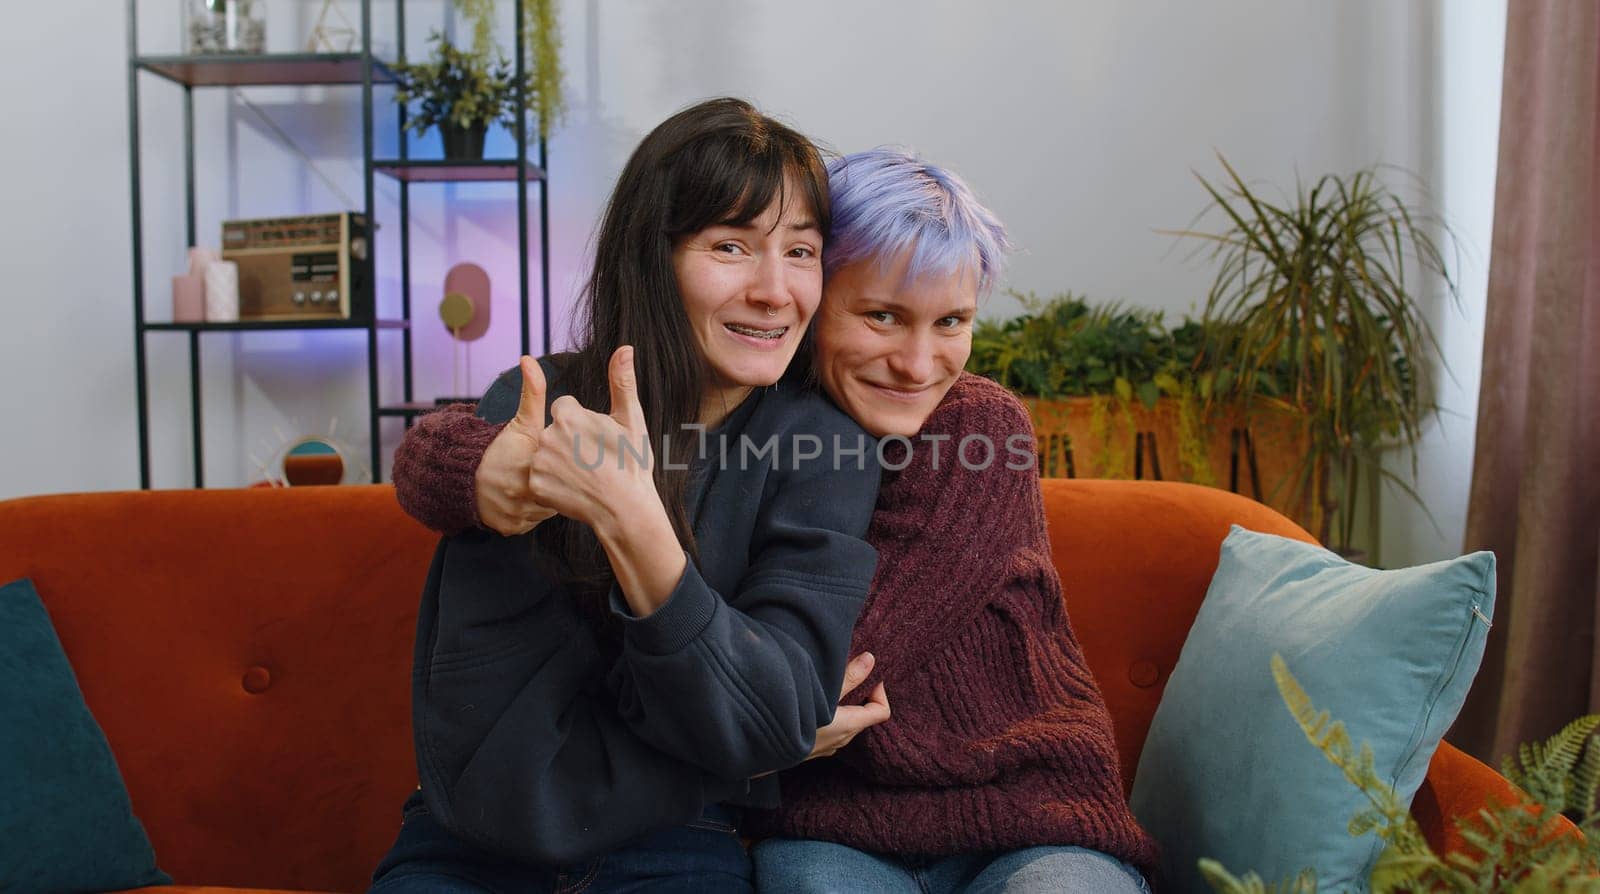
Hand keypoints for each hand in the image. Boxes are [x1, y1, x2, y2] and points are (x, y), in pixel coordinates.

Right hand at [474, 356, 558, 535]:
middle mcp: (522, 490)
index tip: (568, 462)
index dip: (567, 466)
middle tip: (559, 476)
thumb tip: (528, 359)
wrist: (465, 478)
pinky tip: (529, 501)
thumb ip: (532, 393)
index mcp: (530, 463)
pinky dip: (534, 514)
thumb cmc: (500, 448)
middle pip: (560, 492)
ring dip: (550, 501)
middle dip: (561, 485)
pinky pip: (535, 523)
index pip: (565, 471)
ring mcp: (516, 512)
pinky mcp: (511, 528)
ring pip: (550, 509)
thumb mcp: (520, 422)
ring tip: (544, 487)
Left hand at [528, 346, 657, 533]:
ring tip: (584, 475)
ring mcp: (539, 463)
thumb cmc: (632, 463)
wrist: (625, 509)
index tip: (598, 441)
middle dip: (569, 442)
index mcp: (568, 415)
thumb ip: (622, 382)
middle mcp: (548, 436)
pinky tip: (572, 489)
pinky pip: (540, 478)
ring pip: (546, 453)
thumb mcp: (630, 420)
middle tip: (594, 460)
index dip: (582, 424)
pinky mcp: (535, 486)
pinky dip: (552, 484)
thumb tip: (625, 348)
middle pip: (554, 431)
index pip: (565, 409)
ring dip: (559, 462)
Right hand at [805, 652, 890, 761]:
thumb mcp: (823, 695)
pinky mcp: (814, 748)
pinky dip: (832, 715)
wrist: (762, 750)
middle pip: (865, 715)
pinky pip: (833, 730)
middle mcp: (842, 740)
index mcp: (849, 726)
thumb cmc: (794, 720)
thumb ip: (849, 677)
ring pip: (848, 723)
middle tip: (850, 674)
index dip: (880, 691)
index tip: (869, 675)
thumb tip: (870, 659)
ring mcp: (828, 747)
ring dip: (846, 705)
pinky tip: (815, 704)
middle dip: (862, 695)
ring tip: (832, 686)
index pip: (881, 711)